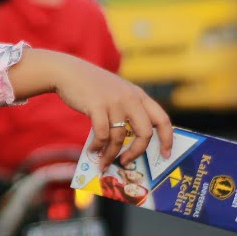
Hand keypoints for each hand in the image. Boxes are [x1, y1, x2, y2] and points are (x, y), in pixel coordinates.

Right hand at [10, 49, 171, 167]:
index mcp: (139, 96)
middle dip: (137, 152)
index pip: (162, 119)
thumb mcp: (117, 93)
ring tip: (103, 162)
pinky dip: (98, 146)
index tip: (166, 154)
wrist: (69, 72)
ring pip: (119, 137)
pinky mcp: (97, 106)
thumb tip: (129, 143)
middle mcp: (130, 99)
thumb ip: (127, 110)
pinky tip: (93, 150)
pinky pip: (102, 134)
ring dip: (111, 154)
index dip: (167, 138)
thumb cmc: (93, 88)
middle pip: (145, 132)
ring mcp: (114, 102)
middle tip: (127, 162)